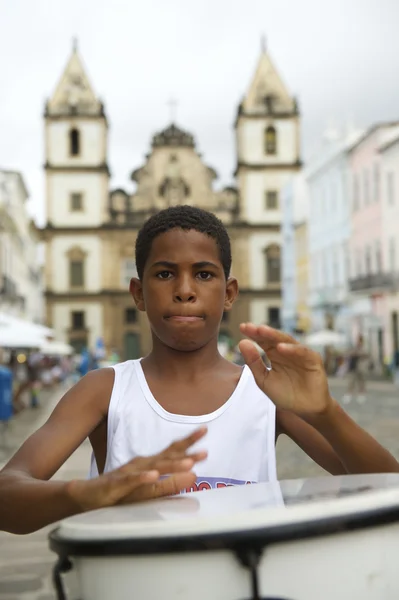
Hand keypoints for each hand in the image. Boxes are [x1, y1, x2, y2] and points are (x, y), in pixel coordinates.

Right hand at [67, 427, 206, 511]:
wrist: (86, 496)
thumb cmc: (119, 493)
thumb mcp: (148, 491)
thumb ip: (170, 484)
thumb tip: (195, 475)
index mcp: (149, 465)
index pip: (172, 452)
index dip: (188, 444)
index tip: (204, 432)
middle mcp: (141, 465)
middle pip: (166, 456)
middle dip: (186, 449)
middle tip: (205, 442)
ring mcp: (129, 474)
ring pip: (153, 468)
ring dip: (171, 465)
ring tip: (189, 463)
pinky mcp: (115, 485)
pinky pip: (130, 481)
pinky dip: (142, 478)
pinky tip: (153, 476)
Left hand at [239, 323, 332, 415]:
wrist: (305, 410)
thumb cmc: (284, 394)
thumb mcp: (264, 380)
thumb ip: (253, 363)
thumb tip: (242, 342)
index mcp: (274, 354)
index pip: (263, 341)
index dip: (253, 334)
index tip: (242, 327)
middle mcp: (287, 351)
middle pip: (273, 338)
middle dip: (262, 332)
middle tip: (250, 327)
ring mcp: (300, 354)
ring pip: (287, 341)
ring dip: (275, 335)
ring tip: (262, 330)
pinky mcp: (313, 360)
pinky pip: (302, 352)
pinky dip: (292, 349)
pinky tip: (281, 347)